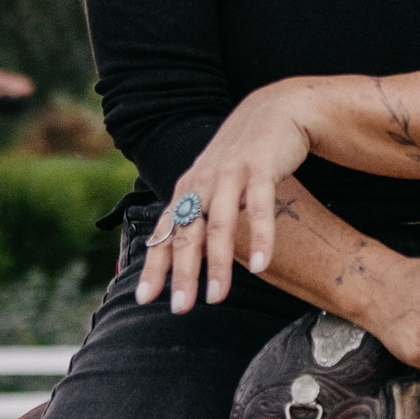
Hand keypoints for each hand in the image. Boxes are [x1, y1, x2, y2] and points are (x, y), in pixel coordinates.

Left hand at [134, 83, 314, 312]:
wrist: (274, 110)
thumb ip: (196, 213)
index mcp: (187, 189)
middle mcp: (202, 183)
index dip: (155, 266)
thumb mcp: (211, 182)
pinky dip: (259, 238)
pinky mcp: (259, 169)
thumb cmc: (241, 155)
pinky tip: (260, 266)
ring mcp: (230, 175)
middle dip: (182, 273)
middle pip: (187, 234)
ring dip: (217, 264)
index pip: (165, 233)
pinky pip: (258, 208)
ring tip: (217, 298)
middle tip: (180, 308)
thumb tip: (176, 251)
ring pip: (219, 226)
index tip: (145, 299)